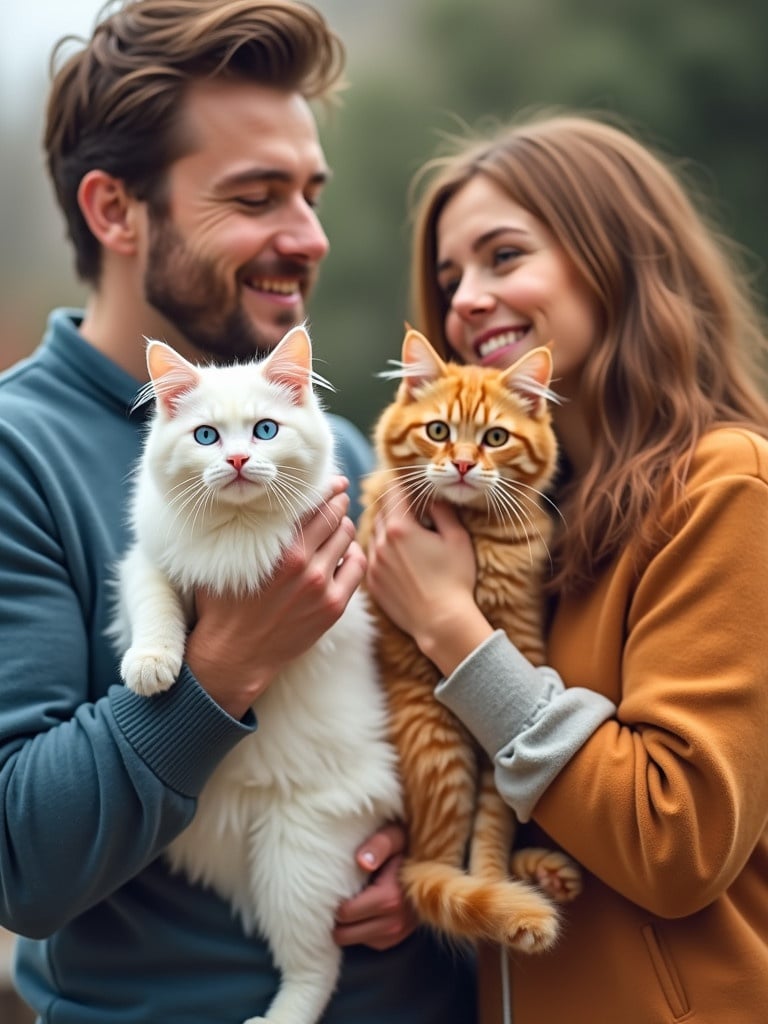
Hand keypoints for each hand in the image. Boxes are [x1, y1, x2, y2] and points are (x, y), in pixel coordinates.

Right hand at [185, 477, 365, 717]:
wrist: (235, 654)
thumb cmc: (224, 604)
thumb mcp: (225, 559)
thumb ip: (241, 528)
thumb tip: (251, 498)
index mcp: (277, 547)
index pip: (312, 504)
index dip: (326, 488)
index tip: (333, 481)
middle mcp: (303, 563)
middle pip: (335, 516)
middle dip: (338, 503)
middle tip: (338, 498)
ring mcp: (322, 586)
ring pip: (347, 538)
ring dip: (344, 527)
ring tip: (338, 526)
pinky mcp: (334, 606)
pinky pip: (357, 566)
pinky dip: (354, 555)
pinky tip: (343, 555)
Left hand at [333, 823, 417, 949]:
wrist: (433, 864)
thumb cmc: (407, 846)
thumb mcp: (394, 836)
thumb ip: (378, 845)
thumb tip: (362, 862)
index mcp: (390, 898)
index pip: (344, 913)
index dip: (334, 899)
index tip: (335, 884)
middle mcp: (395, 922)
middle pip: (345, 934)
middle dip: (337, 918)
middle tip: (340, 895)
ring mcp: (398, 933)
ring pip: (354, 941)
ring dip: (349, 925)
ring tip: (352, 900)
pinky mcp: (398, 939)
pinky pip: (368, 942)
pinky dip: (361, 930)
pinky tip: (363, 910)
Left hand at [366, 490, 493, 674]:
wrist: (441, 622)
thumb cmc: (454, 580)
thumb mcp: (457, 538)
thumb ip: (443, 511)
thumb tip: (433, 497)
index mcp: (400, 527)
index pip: (393, 491)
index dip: (401, 483)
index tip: (406, 481)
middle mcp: (380, 542)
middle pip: (381, 511)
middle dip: (394, 506)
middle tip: (408, 506)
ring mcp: (373, 564)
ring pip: (374, 534)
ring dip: (386, 529)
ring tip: (405, 534)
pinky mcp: (371, 583)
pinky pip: (372, 557)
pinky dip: (382, 551)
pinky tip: (399, 558)